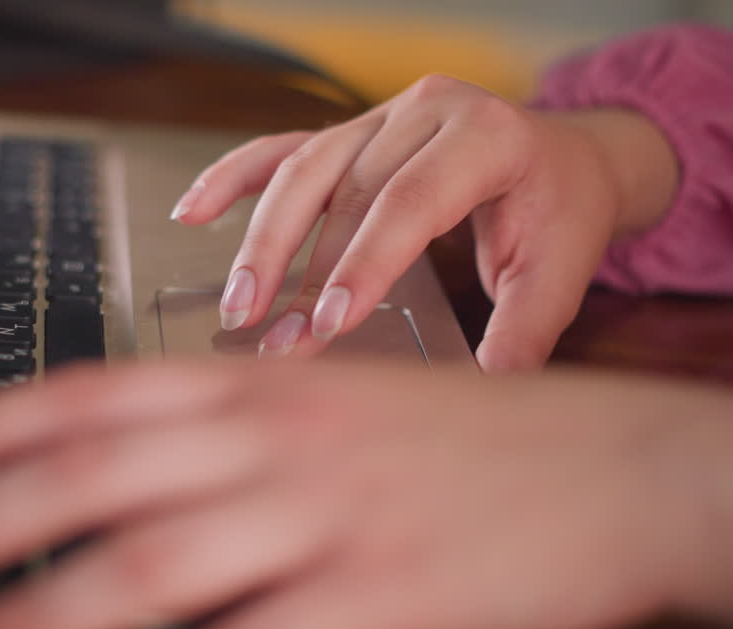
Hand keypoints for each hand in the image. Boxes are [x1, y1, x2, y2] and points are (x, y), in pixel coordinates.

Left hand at [0, 360, 732, 628]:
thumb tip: (132, 476)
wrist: (621, 464)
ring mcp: (321, 514)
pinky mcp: (376, 596)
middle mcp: (273, 436)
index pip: (87, 394)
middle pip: (89, 479)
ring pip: (145, 568)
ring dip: (35, 622)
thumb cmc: (471, 436)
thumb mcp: (338, 401)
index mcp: (258, 382)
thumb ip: (234, 432)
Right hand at [170, 75, 677, 370]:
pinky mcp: (349, 133)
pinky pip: (280, 150)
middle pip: (346, 188)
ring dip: (262, 238)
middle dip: (303, 268)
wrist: (564, 156)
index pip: (411, 200)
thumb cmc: (559, 209)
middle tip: (273, 334)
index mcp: (486, 136)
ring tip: (238, 301)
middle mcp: (425, 112)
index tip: (328, 321)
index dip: (364, 261)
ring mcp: (379, 117)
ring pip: (303, 170)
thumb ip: (525, 328)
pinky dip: (232, 180)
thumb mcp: (560, 269)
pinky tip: (192, 211)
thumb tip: (487, 389)